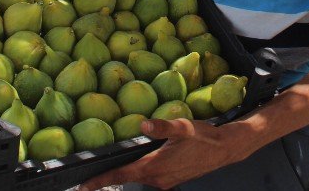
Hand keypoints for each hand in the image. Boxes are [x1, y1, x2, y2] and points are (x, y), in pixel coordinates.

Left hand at [78, 118, 241, 190]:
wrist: (225, 149)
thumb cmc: (204, 137)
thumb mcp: (182, 127)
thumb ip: (162, 126)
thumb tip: (143, 124)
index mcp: (155, 167)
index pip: (122, 175)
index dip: (101, 181)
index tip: (83, 186)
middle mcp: (158, 179)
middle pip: (129, 178)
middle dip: (111, 175)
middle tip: (92, 172)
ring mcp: (166, 182)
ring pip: (141, 177)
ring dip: (129, 172)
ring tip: (115, 164)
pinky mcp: (173, 180)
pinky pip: (152, 177)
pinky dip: (143, 171)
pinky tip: (144, 159)